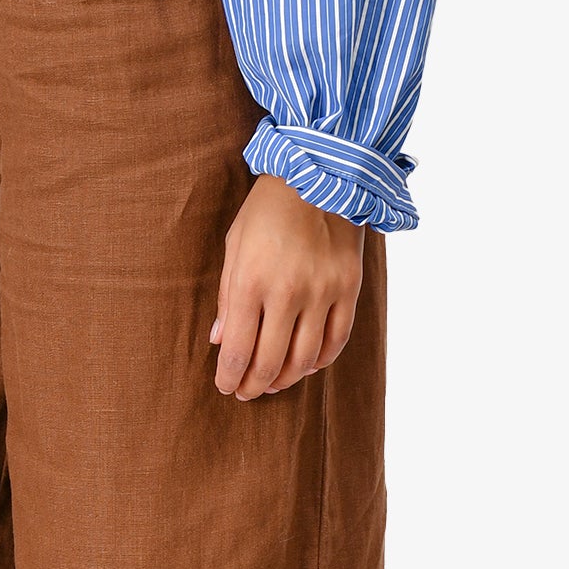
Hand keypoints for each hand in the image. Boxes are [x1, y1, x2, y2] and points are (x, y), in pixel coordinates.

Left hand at [211, 176, 364, 398]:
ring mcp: (322, 291)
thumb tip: (220, 339)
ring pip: (305, 358)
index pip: (237, 349)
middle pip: (270, 361)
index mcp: (251, 281)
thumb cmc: (267, 210)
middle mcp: (287, 291)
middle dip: (254, 385)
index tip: (225, 387)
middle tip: (246, 393)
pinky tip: (307, 366)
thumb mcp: (235, 247)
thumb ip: (228, 297)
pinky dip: (321, 360)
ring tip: (273, 384)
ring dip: (286, 379)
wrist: (319, 175)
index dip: (229, 376)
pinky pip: (337, 339)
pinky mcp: (348, 288)